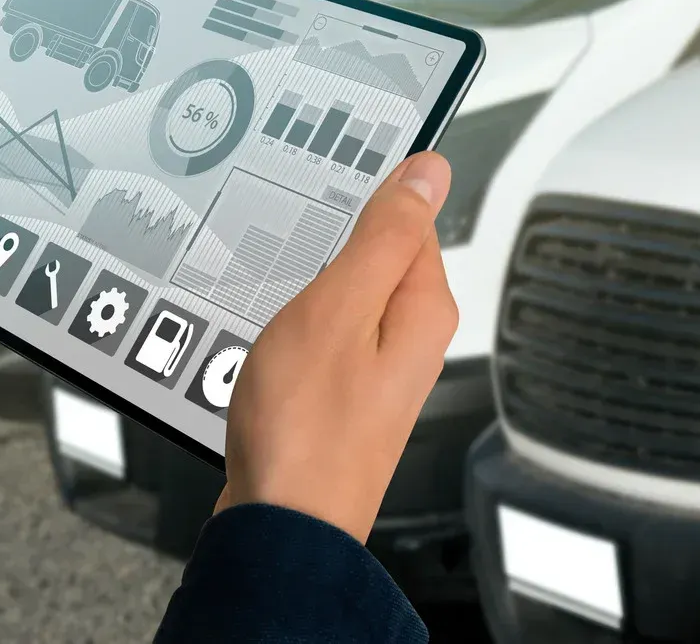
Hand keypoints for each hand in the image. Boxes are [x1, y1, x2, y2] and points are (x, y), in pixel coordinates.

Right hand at [214, 152, 456, 541]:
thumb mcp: (340, 307)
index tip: (324, 192)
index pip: (412, 218)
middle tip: (290, 247)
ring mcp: (379, 371)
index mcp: (424, 309)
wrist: (281, 525)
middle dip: (334, 244)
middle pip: (379, 257)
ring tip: (276, 296)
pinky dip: (297, 326)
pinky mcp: (345, 396)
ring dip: (310, 287)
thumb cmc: (306, 429)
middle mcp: (412, 340)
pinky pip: (327, 335)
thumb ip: (385, 235)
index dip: (366, 197)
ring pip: (348, 297)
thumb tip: (429, 173)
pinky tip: (270, 337)